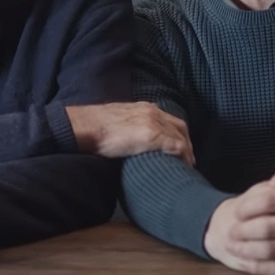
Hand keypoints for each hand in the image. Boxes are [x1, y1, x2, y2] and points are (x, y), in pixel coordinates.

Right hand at [66, 102, 194, 164]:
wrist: (86, 126)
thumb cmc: (95, 127)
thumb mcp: (117, 121)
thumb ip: (129, 126)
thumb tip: (131, 139)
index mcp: (144, 108)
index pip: (169, 119)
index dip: (177, 133)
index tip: (180, 147)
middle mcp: (152, 112)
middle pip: (179, 127)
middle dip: (186, 143)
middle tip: (188, 159)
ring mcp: (154, 123)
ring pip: (180, 137)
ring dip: (187, 152)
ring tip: (187, 166)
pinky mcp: (153, 135)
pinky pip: (176, 146)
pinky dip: (183, 156)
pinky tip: (184, 166)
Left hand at [204, 157, 274, 274]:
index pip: (270, 200)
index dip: (247, 205)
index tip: (237, 209)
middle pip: (267, 228)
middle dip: (242, 230)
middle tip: (230, 230)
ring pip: (271, 250)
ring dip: (246, 249)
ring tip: (232, 245)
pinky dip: (260, 266)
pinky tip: (247, 260)